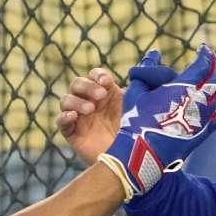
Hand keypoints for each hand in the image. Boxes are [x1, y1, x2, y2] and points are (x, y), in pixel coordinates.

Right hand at [57, 50, 178, 163]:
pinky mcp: (73, 133)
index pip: (94, 75)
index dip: (97, 76)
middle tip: (101, 96)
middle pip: (77, 84)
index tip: (107, 82)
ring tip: (90, 109)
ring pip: (66, 100)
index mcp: (106, 93)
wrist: (133, 161)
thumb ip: (143, 82)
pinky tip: (75, 116)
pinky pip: (61, 121)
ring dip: (76, 101)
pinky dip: (64, 116)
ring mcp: (80, 117)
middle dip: (87, 87)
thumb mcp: (141, 104)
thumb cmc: (138, 131)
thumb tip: (154, 55)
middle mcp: (91, 102)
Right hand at [99, 44, 215, 197]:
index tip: (203, 48)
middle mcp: (198, 101)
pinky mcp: (203, 133)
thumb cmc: (136, 120)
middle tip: (212, 60)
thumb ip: (147, 70)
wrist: (142, 153)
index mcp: (183, 87)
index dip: (205, 54)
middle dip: (215, 66)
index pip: (203, 64)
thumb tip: (153, 53)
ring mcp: (203, 118)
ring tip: (214, 78)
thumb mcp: (136, 91)